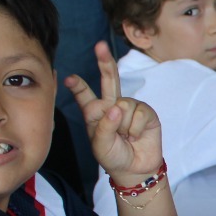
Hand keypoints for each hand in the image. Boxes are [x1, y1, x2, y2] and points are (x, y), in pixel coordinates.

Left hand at [65, 41, 164, 182]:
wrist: (135, 169)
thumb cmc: (113, 156)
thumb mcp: (100, 146)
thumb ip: (104, 127)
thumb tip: (117, 108)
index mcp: (95, 113)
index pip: (85, 96)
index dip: (78, 86)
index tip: (69, 79)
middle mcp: (112, 105)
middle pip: (109, 80)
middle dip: (105, 62)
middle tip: (100, 46)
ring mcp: (130, 107)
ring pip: (124, 106)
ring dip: (124, 126)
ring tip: (126, 137)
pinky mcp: (146, 112)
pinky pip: (139, 114)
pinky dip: (136, 128)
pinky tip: (136, 136)